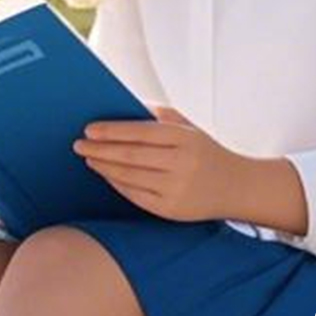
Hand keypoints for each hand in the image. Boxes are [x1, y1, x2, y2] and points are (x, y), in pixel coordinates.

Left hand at [72, 103, 245, 221]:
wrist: (236, 187)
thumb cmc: (207, 153)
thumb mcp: (190, 128)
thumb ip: (160, 116)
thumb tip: (124, 106)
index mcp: (185, 139)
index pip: (140, 132)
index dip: (111, 130)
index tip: (89, 129)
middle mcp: (181, 164)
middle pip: (130, 156)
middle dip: (100, 149)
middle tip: (79, 144)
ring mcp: (176, 189)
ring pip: (129, 176)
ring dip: (104, 166)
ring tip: (89, 158)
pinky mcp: (171, 209)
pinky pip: (135, 195)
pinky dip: (117, 183)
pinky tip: (107, 174)